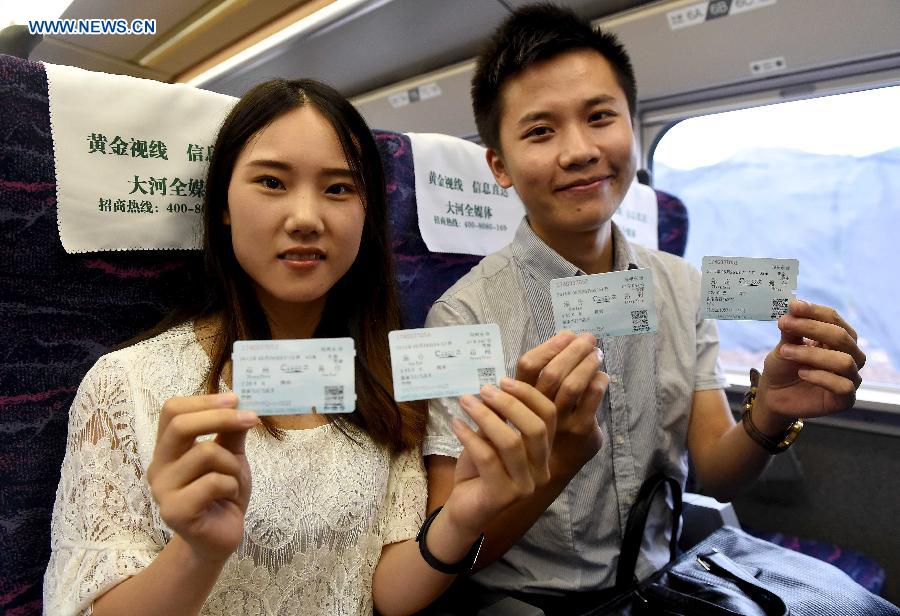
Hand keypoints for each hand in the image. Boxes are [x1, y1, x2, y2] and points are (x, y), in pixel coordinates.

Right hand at [147, 393, 258, 562]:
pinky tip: (229, 497)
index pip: (171, 411)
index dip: (203, 400)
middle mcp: (159, 466)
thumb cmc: (223, 494)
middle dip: (220, 417)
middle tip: (251, 419)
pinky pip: (213, 482)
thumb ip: (231, 432)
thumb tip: (241, 402)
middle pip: (180, 425)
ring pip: (205, 453)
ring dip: (232, 463)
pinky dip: (231, 485)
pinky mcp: (175, 511)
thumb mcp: (231, 457)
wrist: (221, 538)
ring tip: (234, 479)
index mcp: (168, 449)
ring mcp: (163, 490)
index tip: (236, 399)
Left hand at [442, 379, 555, 536]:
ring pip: (511, 443)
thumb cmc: (480, 469)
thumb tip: (494, 386)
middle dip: (510, 404)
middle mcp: (541, 470)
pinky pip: (487, 458)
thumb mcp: (491, 438)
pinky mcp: (503, 496)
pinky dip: (469, 436)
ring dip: (486, 416)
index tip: (503, 380)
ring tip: (466, 401)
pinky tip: (456, 423)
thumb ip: (499, 417)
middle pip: (537, 428)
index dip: (529, 394)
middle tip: (485, 389)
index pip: (549, 416)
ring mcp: (525, 486)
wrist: (464, 508)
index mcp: (544, 452)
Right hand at [515, 331, 609, 477]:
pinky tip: (602, 377)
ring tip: (597, 353)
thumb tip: (565, 344)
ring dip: (588, 363)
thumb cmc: (536, 428)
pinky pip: (592, 399)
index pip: (529, 365)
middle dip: (574, 350)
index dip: (549, 346)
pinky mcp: (581, 431)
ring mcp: (560, 421)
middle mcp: (537, 408)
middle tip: (588, 338)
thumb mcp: (524, 403)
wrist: (545, 470)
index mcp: (519, 396)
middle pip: (554, 372)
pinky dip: (599, 381)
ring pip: (573, 385)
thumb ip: (536, 380)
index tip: (567, 334)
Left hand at [757, 300, 865, 425]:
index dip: (815, 311)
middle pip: (842, 337)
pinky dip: (821, 377)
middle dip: (812, 328)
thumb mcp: (784, 345)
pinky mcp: (845, 399)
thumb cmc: (783, 367)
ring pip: (844, 361)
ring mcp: (850, 378)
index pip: (834, 319)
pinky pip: (843, 386)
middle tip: (784, 324)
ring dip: (812, 354)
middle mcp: (850, 356)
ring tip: (786, 351)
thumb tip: (794, 307)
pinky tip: (802, 372)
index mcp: (838, 339)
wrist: (773, 395)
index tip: (794, 306)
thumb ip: (792, 330)